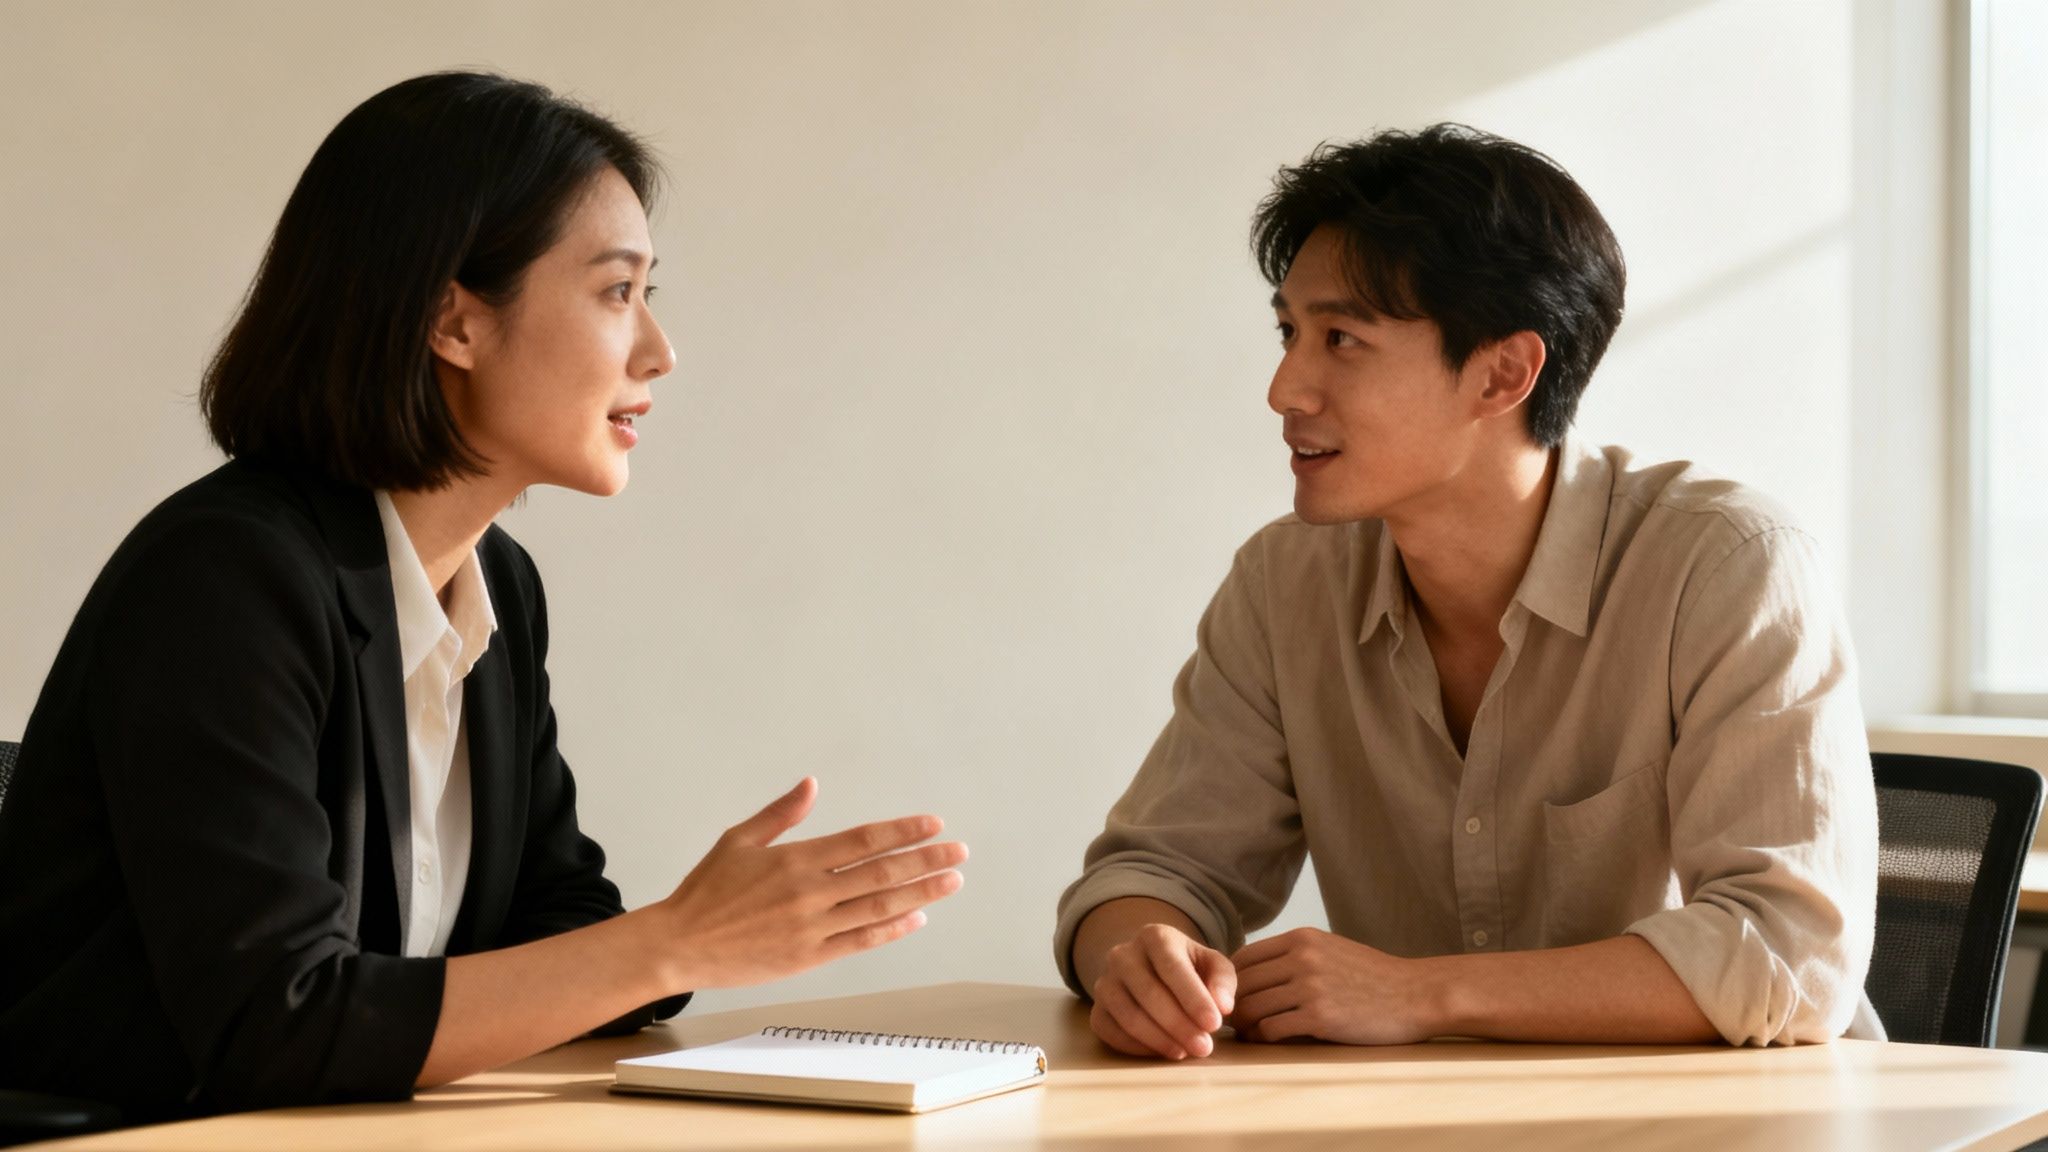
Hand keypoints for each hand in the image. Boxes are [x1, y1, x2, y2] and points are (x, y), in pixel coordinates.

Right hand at [655, 778, 966, 989]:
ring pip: (879, 908)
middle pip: (881, 874)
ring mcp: (812, 929)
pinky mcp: (809, 958)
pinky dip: (892, 930)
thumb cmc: (706, 891)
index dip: (902, 832)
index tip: (933, 825)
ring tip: (951, 881)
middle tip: (958, 851)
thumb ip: (781, 813)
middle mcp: (809, 894)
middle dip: (926, 861)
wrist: (679, 945)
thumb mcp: (738, 840)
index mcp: (795, 860)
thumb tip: (812, 784)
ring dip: (921, 893)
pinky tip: (916, 918)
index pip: (863, 841)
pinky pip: (860, 942)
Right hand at [1088, 923, 1235, 1059]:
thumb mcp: (1213, 965)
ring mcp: (1104, 982)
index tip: (1214, 1024)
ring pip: (1128, 1016)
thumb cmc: (1189, 969)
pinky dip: (1137, 1047)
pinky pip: (1110, 1032)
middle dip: (1179, 1025)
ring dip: (1159, 1039)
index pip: (1172, 967)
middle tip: (1204, 1047)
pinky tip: (1162, 1051)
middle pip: (1149, 993)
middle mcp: (1122, 954)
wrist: (1152, 971)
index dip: (1194, 998)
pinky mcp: (1096, 1010)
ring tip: (1185, 1052)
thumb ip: (1223, 981)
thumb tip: (1222, 1006)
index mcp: (1154, 936)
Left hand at [1228, 927, 1442, 1044]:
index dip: (1229, 979)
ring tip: (1247, 1033)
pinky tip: (1267, 1041)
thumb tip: (1255, 972)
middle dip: (1231, 1004)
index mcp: (1302, 938)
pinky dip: (1264, 1037)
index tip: (1229, 996)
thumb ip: (1295, 955)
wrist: (1416, 994)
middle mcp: (1302, 958)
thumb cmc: (1373, 977)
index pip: (1244, 957)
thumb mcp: (1331, 950)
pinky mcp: (1320, 1017)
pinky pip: (1273, 1029)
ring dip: (1245, 1024)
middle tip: (1230, 1021)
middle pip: (1243, 983)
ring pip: (1252, 1007)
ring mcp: (1311, 987)